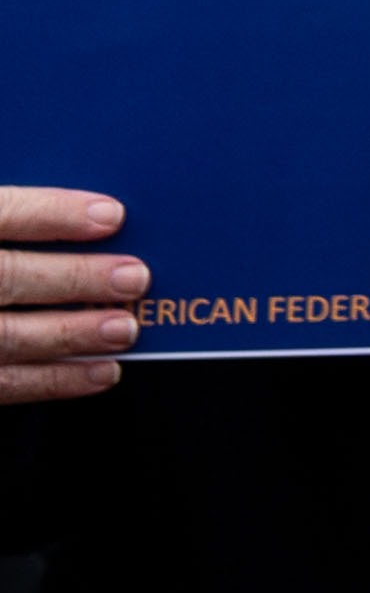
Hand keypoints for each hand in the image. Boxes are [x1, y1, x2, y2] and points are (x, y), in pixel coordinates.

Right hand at [0, 184, 144, 404]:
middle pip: (3, 278)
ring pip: (2, 338)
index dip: (51, 214)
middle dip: (71, 280)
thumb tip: (94, 211)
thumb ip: (10, 211)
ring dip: (68, 336)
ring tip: (124, 330)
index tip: (111, 215)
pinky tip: (98, 373)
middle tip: (134, 277)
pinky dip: (52, 382)